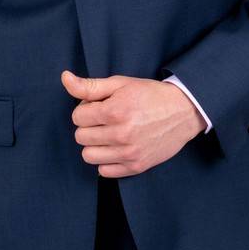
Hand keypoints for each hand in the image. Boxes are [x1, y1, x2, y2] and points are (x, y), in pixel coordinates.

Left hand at [61, 69, 206, 176]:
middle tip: (106, 118)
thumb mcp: (120, 83)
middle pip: (80, 136)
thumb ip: (90, 85)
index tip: (100, 106)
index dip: (86, 109)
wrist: (183, 111)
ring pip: (88, 156)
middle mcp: (121, 134)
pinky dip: (106, 160)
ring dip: (94, 145)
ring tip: (109, 133)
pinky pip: (104, 172)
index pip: (77, 117)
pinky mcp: (136, 167)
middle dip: (88, 126)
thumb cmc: (150, 95)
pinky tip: (116, 147)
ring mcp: (129, 153)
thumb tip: (64, 78)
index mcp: (116, 110)